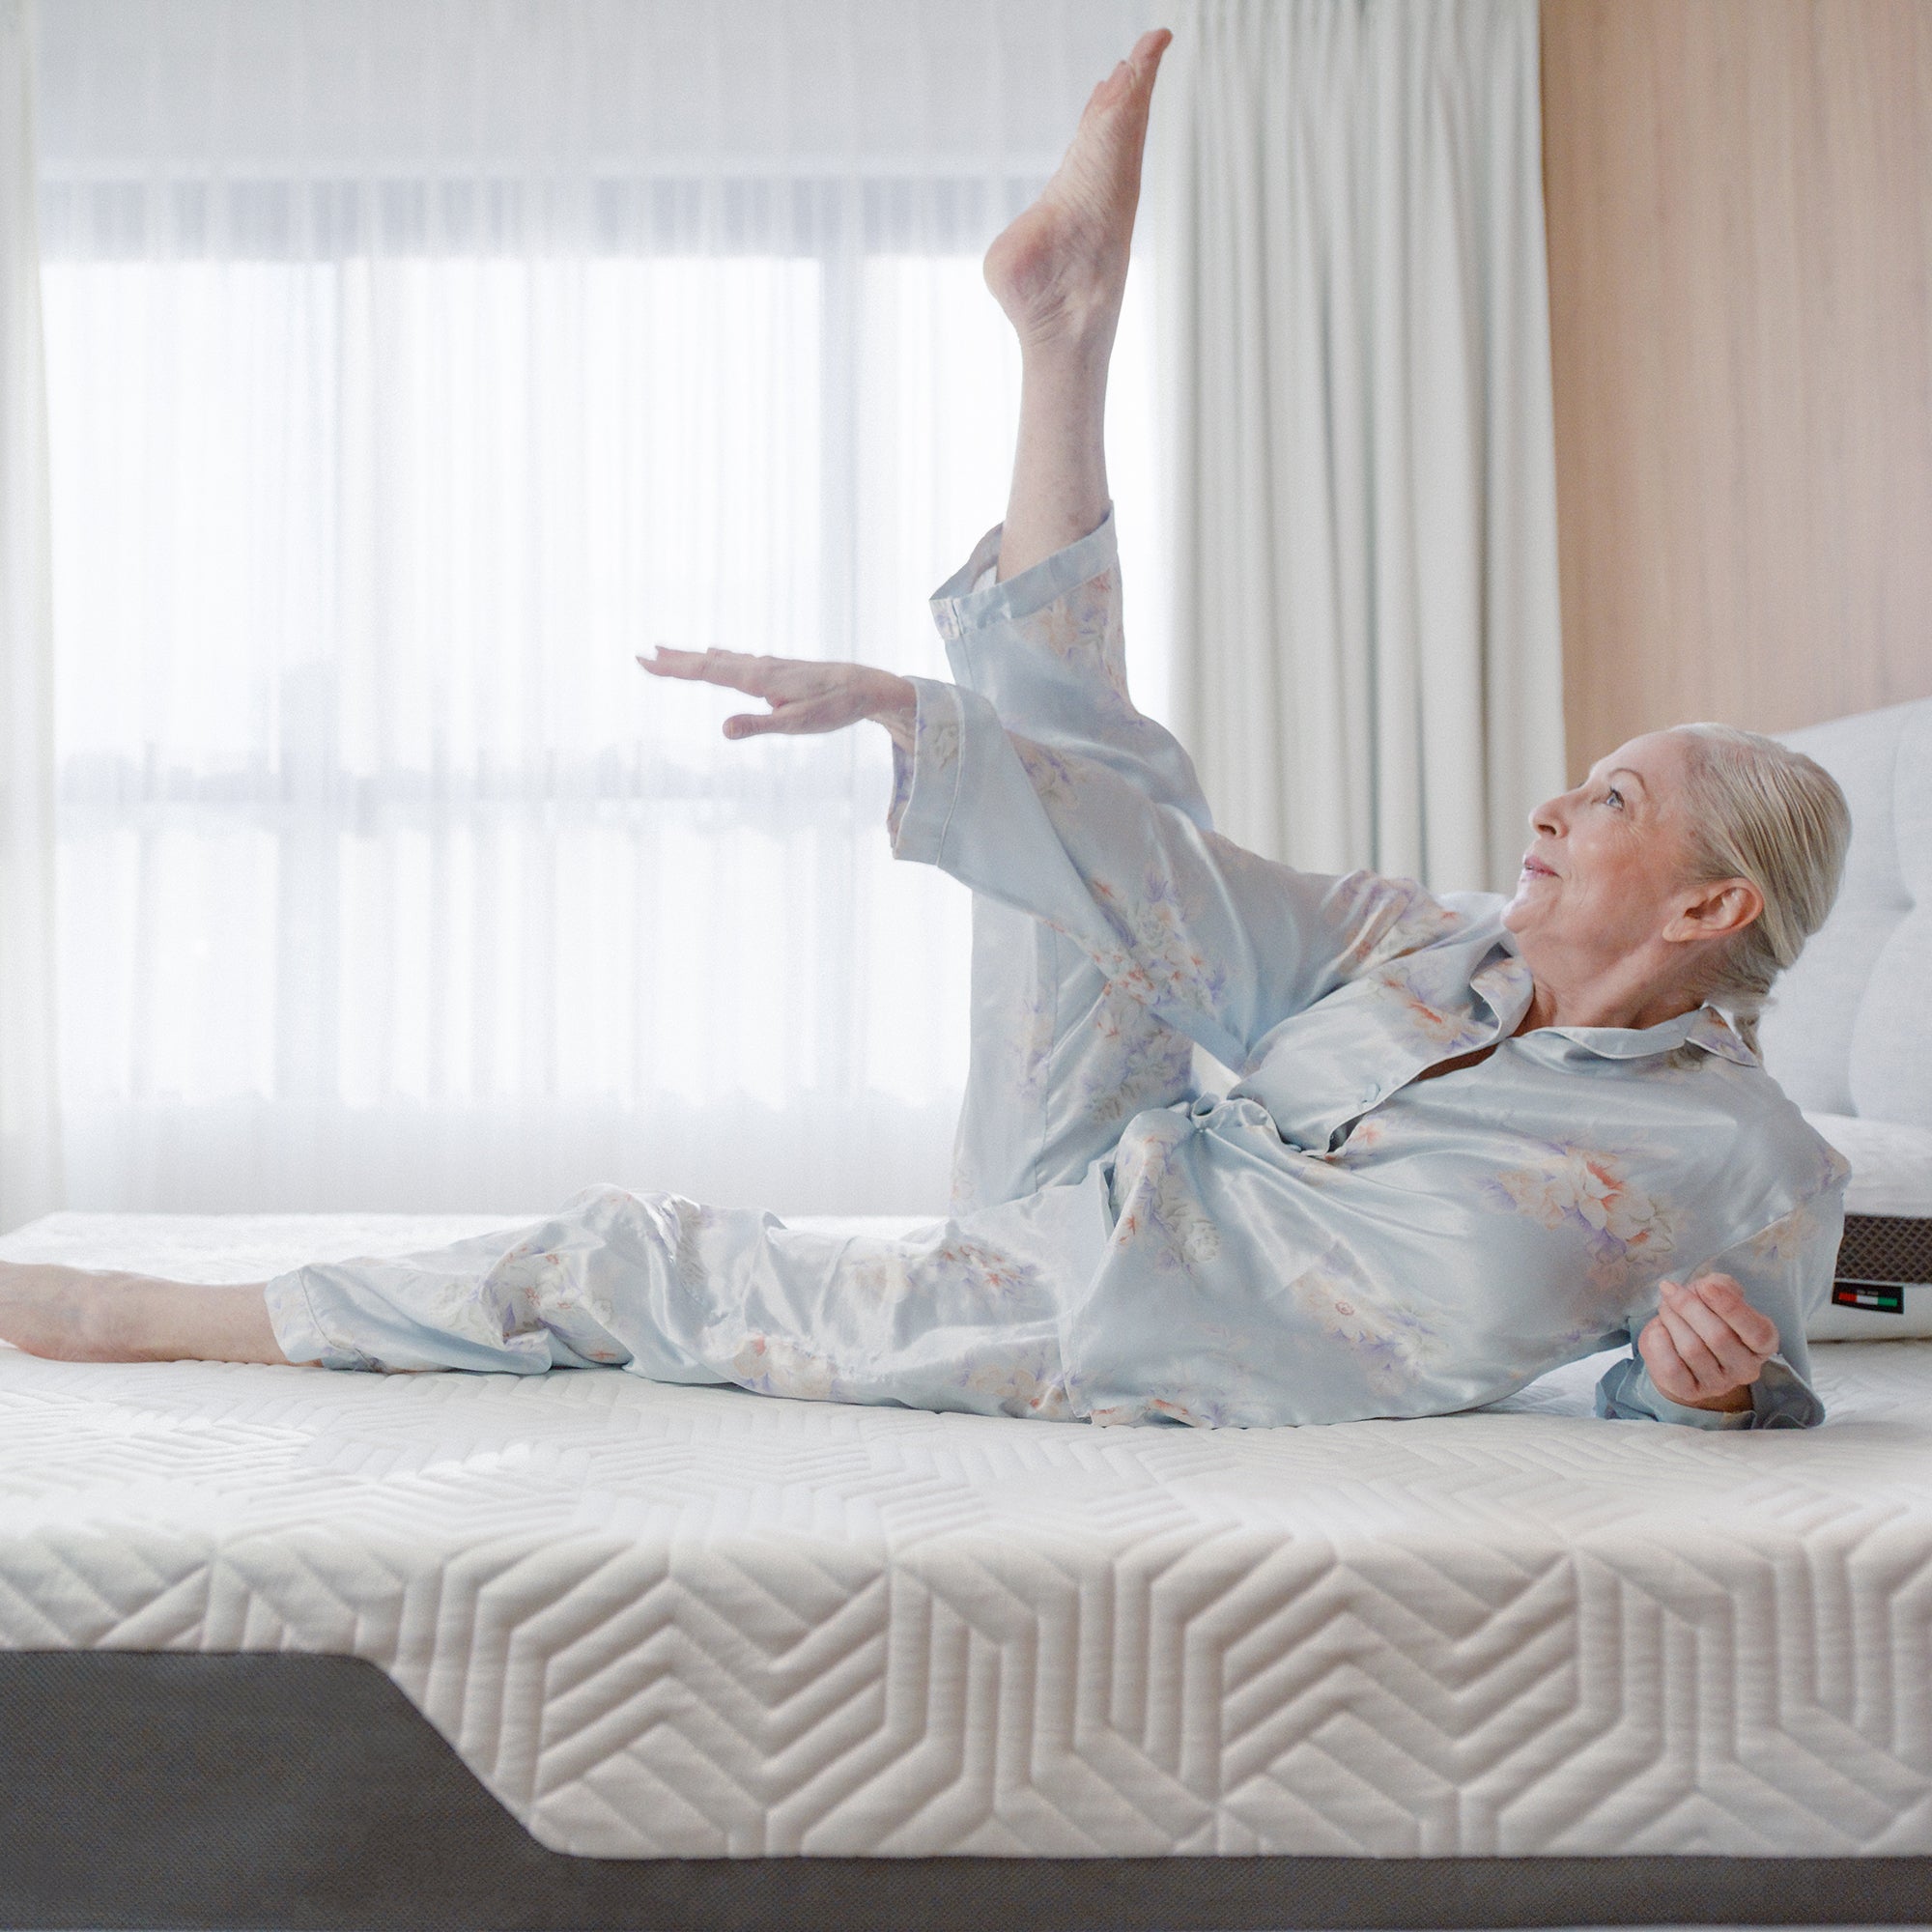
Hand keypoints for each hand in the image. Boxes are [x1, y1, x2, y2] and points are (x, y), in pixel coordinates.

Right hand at [639, 648, 915, 745]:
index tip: (645, 661)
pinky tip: (714, 653)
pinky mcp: (776, 670)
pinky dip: (717, 656)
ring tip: (666, 652)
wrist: (866, 686)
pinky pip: (737, 660)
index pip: (707, 672)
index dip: (674, 668)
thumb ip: (759, 725)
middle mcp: (759, 667)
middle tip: (642, 656)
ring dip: (692, 657)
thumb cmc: (835, 708)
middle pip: (708, 662)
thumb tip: (723, 729)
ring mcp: (767, 666)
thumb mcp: (798, 724)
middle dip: (675, 661)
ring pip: (721, 659)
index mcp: (758, 679)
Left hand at [1636, 1273, 1777, 1411]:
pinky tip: (1658, 1331)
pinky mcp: (1690, 1392)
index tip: (1705, 1287)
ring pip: (1692, 1349)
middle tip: (1671, 1292)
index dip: (1730, 1307)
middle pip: (1718, 1337)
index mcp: (1763, 1343)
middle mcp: (1747, 1368)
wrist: (1678, 1348)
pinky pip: (1672, 1368)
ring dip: (1672, 1321)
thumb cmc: (1704, 1316)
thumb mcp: (1718, 1294)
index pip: (1757, 1332)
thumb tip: (1711, 1287)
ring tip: (1665, 1309)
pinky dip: (1660, 1344)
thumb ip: (1722, 1287)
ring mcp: (1720, 1384)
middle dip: (1689, 1307)